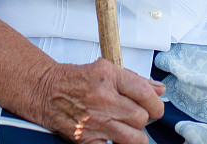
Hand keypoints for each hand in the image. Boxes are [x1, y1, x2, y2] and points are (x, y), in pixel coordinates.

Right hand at [35, 59, 164, 142]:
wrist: (47, 92)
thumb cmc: (76, 80)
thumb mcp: (106, 70)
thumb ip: (135, 80)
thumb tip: (158, 89)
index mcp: (108, 76)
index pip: (145, 92)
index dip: (156, 103)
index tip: (156, 106)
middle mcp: (102, 98)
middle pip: (141, 117)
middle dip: (143, 117)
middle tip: (137, 114)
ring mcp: (95, 120)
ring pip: (134, 138)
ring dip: (135, 135)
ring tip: (129, 128)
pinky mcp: (88, 139)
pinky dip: (116, 143)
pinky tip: (113, 135)